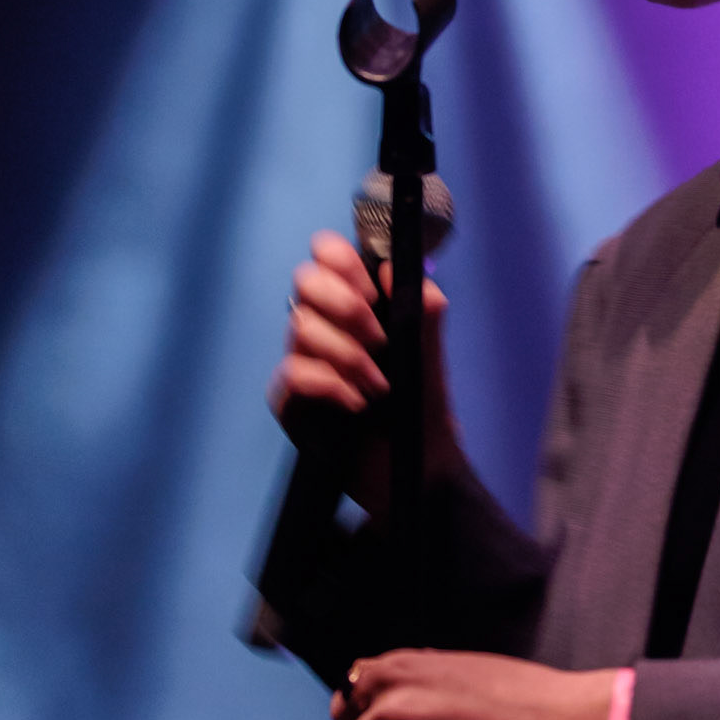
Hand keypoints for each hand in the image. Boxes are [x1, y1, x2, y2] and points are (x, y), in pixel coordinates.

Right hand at [266, 231, 460, 517]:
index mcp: (355, 302)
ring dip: (348, 355)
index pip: (327, 252)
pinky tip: (356, 404)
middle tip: (379, 339)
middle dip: (346, 306)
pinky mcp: (289, 397)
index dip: (341, 260)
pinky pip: (293, 372)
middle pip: (305, 280)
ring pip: (301, 327)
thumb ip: (422, 307)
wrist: (415, 467)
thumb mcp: (430, 352)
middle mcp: (322, 323)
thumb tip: (388, 268)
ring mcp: (301, 358)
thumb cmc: (422, 406)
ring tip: (379, 387)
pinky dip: (331, 385)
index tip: (372, 290)